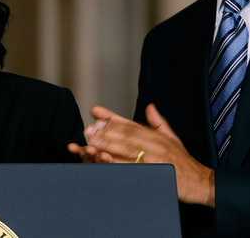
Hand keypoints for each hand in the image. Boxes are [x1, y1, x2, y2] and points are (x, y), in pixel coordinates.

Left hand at [72, 104, 214, 206]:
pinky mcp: (157, 172)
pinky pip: (136, 168)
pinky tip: (108, 163)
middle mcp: (155, 144)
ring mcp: (156, 158)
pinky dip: (121, 165)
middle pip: (126, 135)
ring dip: (109, 147)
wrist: (201, 183)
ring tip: (92, 144)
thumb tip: (150, 107)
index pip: (130, 122)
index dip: (111, 116)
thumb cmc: (183, 162)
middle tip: (89, 130)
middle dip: (105, 131)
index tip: (95, 111)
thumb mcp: (172, 139)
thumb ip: (158, 123)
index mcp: (155, 135)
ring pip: (128, 150)